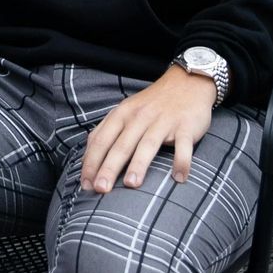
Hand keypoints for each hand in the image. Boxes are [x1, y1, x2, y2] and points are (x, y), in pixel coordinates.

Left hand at [80, 68, 218, 193]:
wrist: (186, 83)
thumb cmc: (151, 104)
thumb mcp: (125, 111)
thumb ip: (108, 132)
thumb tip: (88, 160)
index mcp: (121, 115)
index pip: (100, 140)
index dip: (91, 163)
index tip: (86, 184)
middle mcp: (139, 117)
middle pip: (121, 145)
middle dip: (109, 167)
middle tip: (101, 189)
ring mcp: (163, 121)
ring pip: (147, 144)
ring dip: (139, 164)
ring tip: (131, 184)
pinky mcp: (185, 126)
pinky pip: (183, 145)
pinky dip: (182, 161)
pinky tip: (179, 178)